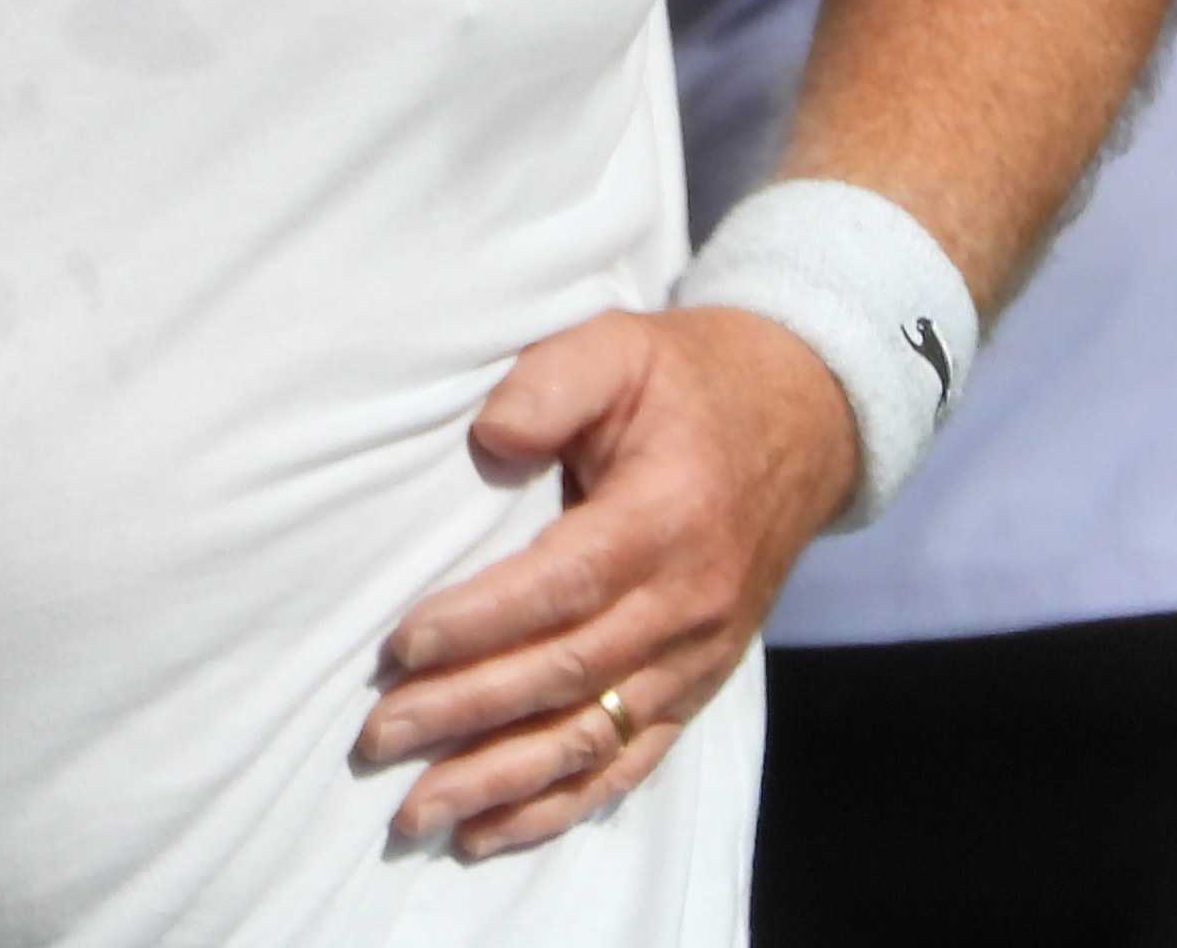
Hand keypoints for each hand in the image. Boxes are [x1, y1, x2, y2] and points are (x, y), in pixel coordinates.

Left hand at [353, 307, 855, 858]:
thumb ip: (551, 382)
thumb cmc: (687, 381)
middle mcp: (688, 602)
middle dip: (466, 713)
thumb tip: (490, 438)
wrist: (800, 420)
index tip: (403, 645)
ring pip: (590, 738)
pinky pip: (628, 763)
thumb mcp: (618, 345)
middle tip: (377, 735)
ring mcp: (697, 656)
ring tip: (416, 810)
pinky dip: (559, 804)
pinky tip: (490, 830)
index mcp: (666, 516)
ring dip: (499, 780)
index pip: (564, 586)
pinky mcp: (697, 686)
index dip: (482, 622)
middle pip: (566, 675)